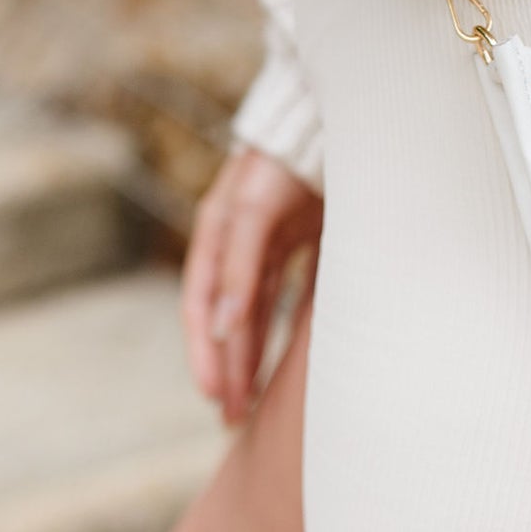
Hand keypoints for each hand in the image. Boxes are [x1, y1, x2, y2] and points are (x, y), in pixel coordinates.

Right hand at [181, 146, 323, 424]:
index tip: (217, 397)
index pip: (201, 306)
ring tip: (256, 400)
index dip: (206, 353)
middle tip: (234, 418)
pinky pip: (291, 290)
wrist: (330, 113)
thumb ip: (238, 266)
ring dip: (255, 353)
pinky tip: (294, 355)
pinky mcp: (305, 234)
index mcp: (216, 232)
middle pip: (229, 316)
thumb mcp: (252, 208)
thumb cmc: (284, 156)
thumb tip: (222, 329)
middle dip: (230, 366)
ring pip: (258, 309)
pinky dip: (288, 323)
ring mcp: (272, 237)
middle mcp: (240, 240)